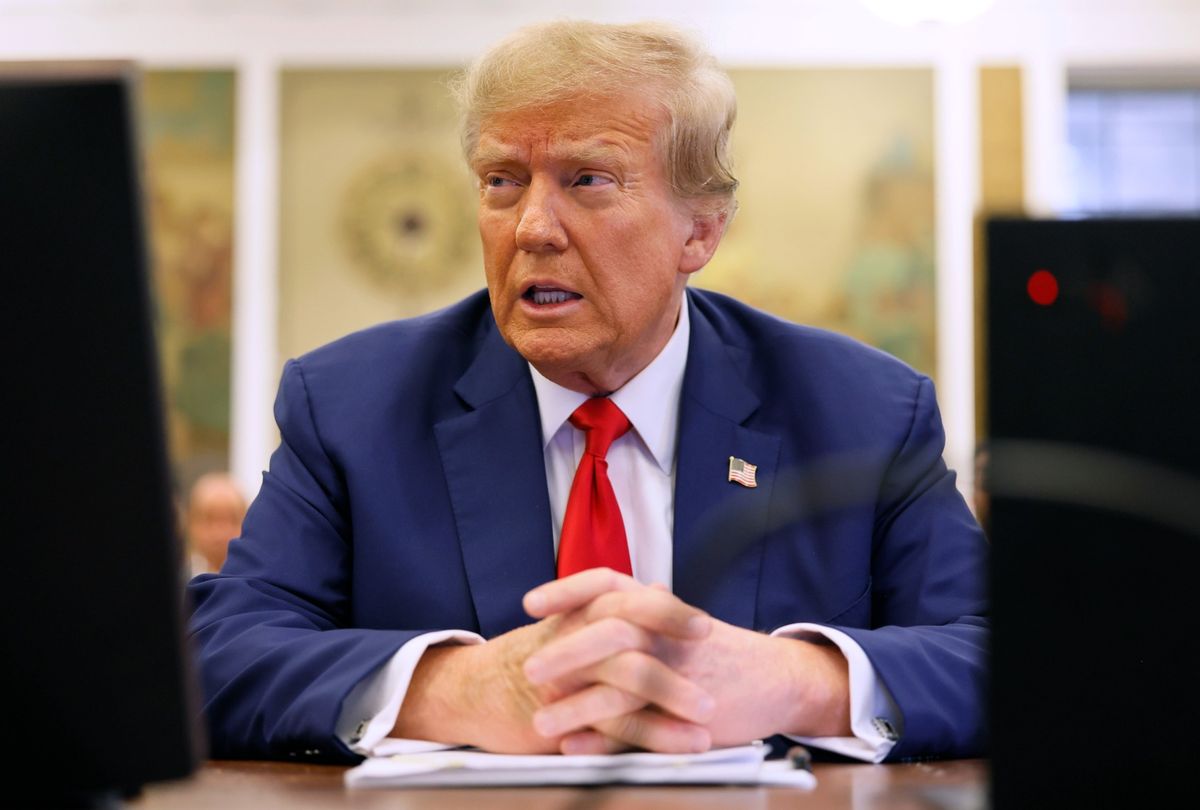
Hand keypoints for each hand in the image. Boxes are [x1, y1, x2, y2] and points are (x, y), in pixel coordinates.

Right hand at [391, 577, 714, 752]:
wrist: (474, 690)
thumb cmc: (535, 655)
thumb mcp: (575, 623)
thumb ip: (619, 608)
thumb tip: (661, 587)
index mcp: (583, 611)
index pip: (628, 597)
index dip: (667, 612)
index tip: (704, 628)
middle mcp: (575, 635)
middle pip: (630, 632)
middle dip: (676, 654)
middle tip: (713, 670)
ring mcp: (567, 675)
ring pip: (626, 678)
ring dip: (672, 698)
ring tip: (707, 720)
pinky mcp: (561, 715)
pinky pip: (613, 725)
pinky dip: (651, 736)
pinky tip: (680, 746)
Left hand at [523, 570, 851, 752]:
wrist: (777, 681)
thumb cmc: (717, 653)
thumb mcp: (674, 624)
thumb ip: (634, 617)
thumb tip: (582, 611)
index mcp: (657, 608)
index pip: (608, 584)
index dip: (568, 590)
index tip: (530, 603)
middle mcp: (666, 633)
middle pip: (611, 631)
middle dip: (566, 651)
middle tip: (530, 670)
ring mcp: (679, 674)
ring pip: (622, 685)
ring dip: (576, 706)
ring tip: (539, 723)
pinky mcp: (688, 716)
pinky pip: (640, 728)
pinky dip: (604, 740)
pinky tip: (574, 747)